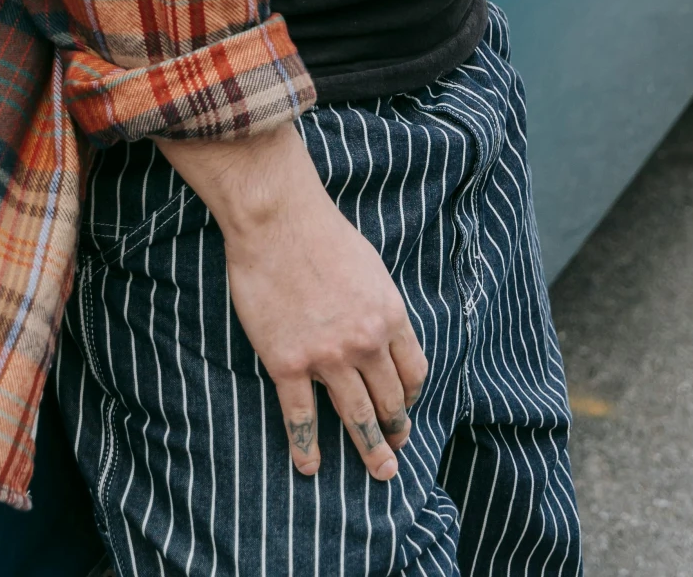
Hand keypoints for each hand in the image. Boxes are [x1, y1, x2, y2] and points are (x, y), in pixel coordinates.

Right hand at [156, 124, 426, 481]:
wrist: (278, 222)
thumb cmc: (323, 234)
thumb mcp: (371, 266)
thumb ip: (379, 306)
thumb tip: (384, 331)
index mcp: (390, 315)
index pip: (414, 371)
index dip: (412, 396)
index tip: (406, 408)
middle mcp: (365, 342)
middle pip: (389, 400)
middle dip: (396, 431)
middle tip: (396, 455)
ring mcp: (327, 357)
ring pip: (355, 416)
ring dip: (369, 449)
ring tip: (378, 471)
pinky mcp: (288, 363)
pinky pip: (302, 416)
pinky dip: (308, 445)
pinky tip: (311, 464)